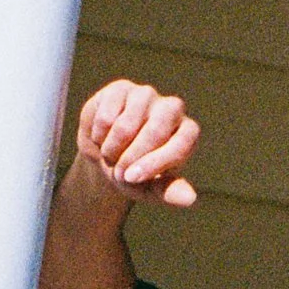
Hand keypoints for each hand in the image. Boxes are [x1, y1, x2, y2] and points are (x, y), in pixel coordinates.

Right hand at [77, 78, 199, 208]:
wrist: (105, 157)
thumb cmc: (135, 174)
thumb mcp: (150, 189)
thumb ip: (169, 191)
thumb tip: (189, 199)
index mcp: (187, 133)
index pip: (180, 144)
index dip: (155, 162)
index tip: (132, 178)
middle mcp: (172, 109)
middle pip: (155, 130)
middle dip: (131, 158)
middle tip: (119, 173)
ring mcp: (147, 95)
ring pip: (126, 125)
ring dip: (111, 149)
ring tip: (110, 155)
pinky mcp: (121, 89)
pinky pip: (105, 116)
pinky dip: (98, 135)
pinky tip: (101, 137)